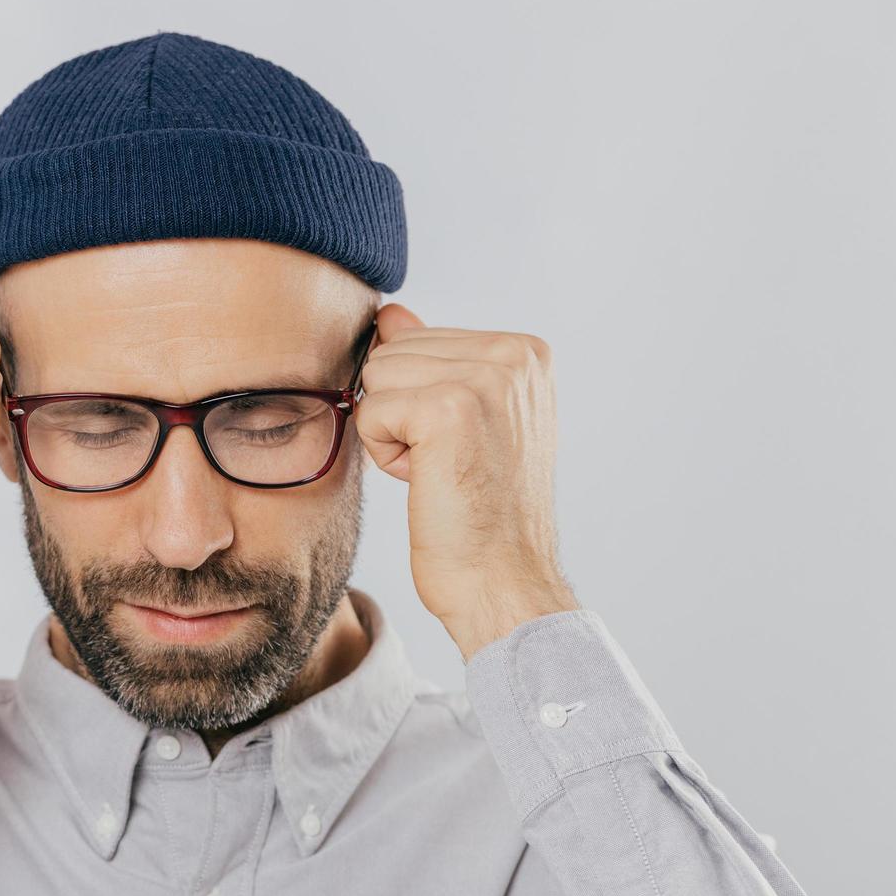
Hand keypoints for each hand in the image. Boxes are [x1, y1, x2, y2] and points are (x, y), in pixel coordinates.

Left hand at [353, 303, 579, 661]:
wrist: (503, 580)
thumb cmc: (481, 509)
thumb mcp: (464, 417)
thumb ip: (432, 360)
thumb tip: (390, 314)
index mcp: (525, 350)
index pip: (417, 339)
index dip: (420, 399)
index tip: (462, 445)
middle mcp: (514, 354)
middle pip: (392, 353)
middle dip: (402, 412)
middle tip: (449, 463)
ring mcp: (485, 378)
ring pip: (376, 378)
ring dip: (392, 433)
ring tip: (441, 470)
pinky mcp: (448, 409)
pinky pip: (369, 412)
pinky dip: (385, 454)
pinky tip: (428, 480)